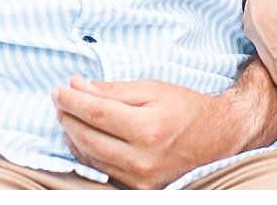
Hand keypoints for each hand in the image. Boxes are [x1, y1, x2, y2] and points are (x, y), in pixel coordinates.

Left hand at [52, 77, 242, 188]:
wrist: (218, 137)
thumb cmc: (185, 108)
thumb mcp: (152, 89)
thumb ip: (113, 90)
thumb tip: (77, 85)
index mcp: (148, 127)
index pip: (95, 113)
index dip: (71, 100)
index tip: (58, 89)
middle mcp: (143, 158)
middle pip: (88, 137)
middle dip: (67, 117)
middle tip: (59, 100)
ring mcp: (141, 178)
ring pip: (91, 157)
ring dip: (73, 135)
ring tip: (67, 116)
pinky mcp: (141, 189)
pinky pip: (103, 170)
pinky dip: (86, 154)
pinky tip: (79, 138)